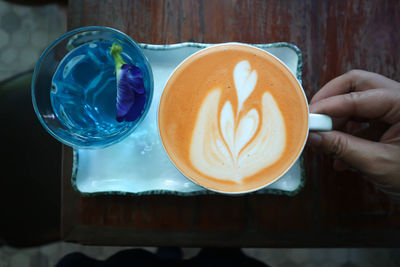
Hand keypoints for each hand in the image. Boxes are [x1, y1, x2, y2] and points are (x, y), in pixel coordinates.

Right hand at [308, 70, 399, 196]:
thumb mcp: (379, 163)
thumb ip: (343, 148)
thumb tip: (314, 137)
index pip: (358, 96)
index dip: (329, 106)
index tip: (308, 118)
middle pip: (358, 85)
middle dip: (331, 100)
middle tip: (314, 116)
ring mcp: (397, 110)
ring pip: (358, 100)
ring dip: (338, 118)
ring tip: (326, 139)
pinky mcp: (392, 123)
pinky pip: (364, 119)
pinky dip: (348, 132)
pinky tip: (340, 154)